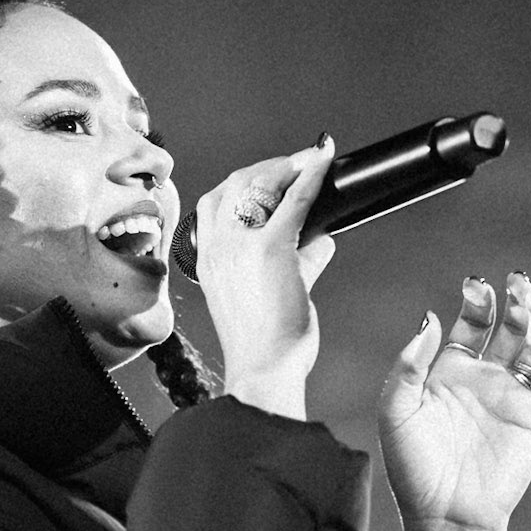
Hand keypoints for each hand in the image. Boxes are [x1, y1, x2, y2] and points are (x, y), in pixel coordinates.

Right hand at [194, 138, 337, 418]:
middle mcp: (218, 247)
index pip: (214, 201)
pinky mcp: (272, 249)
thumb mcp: (263, 296)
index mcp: (207, 259)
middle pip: (236, 183)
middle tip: (295, 165)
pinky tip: (323, 162)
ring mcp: (241, 245)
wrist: (262, 369)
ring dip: (288, 167)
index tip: (267, 175)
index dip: (243, 180)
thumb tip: (322, 241)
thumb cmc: (263, 345)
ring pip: (262, 184)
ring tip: (310, 163)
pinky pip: (296, 199)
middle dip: (268, 166)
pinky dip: (311, 175)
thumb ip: (293, 262)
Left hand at [378, 273, 530, 530]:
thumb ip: (408, 365)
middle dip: (514, 300)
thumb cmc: (413, 468)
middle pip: (509, 326)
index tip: (475, 284)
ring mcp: (512, 396)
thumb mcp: (396, 411)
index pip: (471, 324)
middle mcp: (484, 380)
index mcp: (450, 373)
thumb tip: (430, 318)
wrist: (444, 514)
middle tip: (515, 280)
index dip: (476, 301)